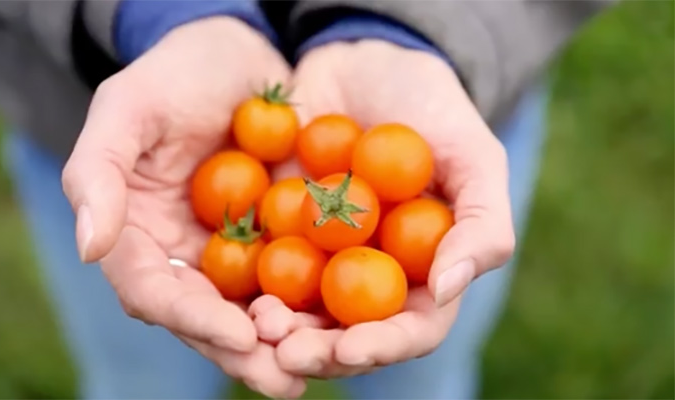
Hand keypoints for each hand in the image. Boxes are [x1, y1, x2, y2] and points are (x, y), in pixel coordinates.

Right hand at [61, 17, 304, 397]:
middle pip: (206, 318)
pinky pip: (292, 278)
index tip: (239, 333)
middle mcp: (183, 257)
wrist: (237, 56)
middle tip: (287, 377)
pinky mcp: (274, 239)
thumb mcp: (127, 107)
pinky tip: (346, 321)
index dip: (192, 319)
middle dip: (245, 351)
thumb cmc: (175, 73)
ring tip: (323, 363)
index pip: (156, 292)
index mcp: (138, 237)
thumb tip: (90, 248)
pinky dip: (313, 303)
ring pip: (251, 310)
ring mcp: (230, 252)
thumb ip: (97, 174)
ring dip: (283, 343)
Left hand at [258, 40, 514, 377]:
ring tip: (257, 322)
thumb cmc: (431, 107)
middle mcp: (370, 275)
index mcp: (422, 272)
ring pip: (298, 311)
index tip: (349, 349)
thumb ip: (481, 222)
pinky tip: (228, 285)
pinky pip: (259, 264)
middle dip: (318, 351)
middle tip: (284, 352)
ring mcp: (321, 256)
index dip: (382, 347)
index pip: (409, 329)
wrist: (364, 61)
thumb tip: (448, 288)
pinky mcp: (279, 231)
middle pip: (347, 334)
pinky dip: (245, 282)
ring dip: (276, 329)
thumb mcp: (473, 154)